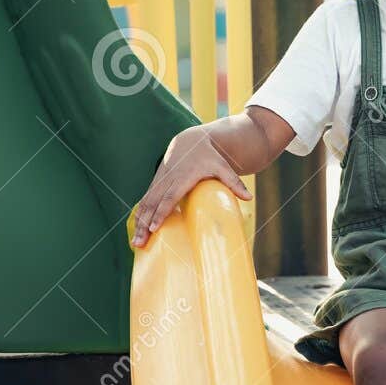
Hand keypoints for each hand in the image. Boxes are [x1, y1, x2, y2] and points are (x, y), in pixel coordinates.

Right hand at [130, 125, 251, 247]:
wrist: (190, 141)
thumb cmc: (210, 157)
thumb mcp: (223, 167)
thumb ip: (234, 182)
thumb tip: (249, 197)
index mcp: (183, 177)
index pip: (169, 197)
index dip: (161, 212)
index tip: (153, 227)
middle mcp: (168, 179)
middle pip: (152, 204)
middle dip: (144, 224)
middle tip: (139, 243)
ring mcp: (159, 181)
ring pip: (145, 204)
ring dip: (139, 223)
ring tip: (136, 243)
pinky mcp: (155, 183)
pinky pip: (144, 201)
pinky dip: (139, 216)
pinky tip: (137, 230)